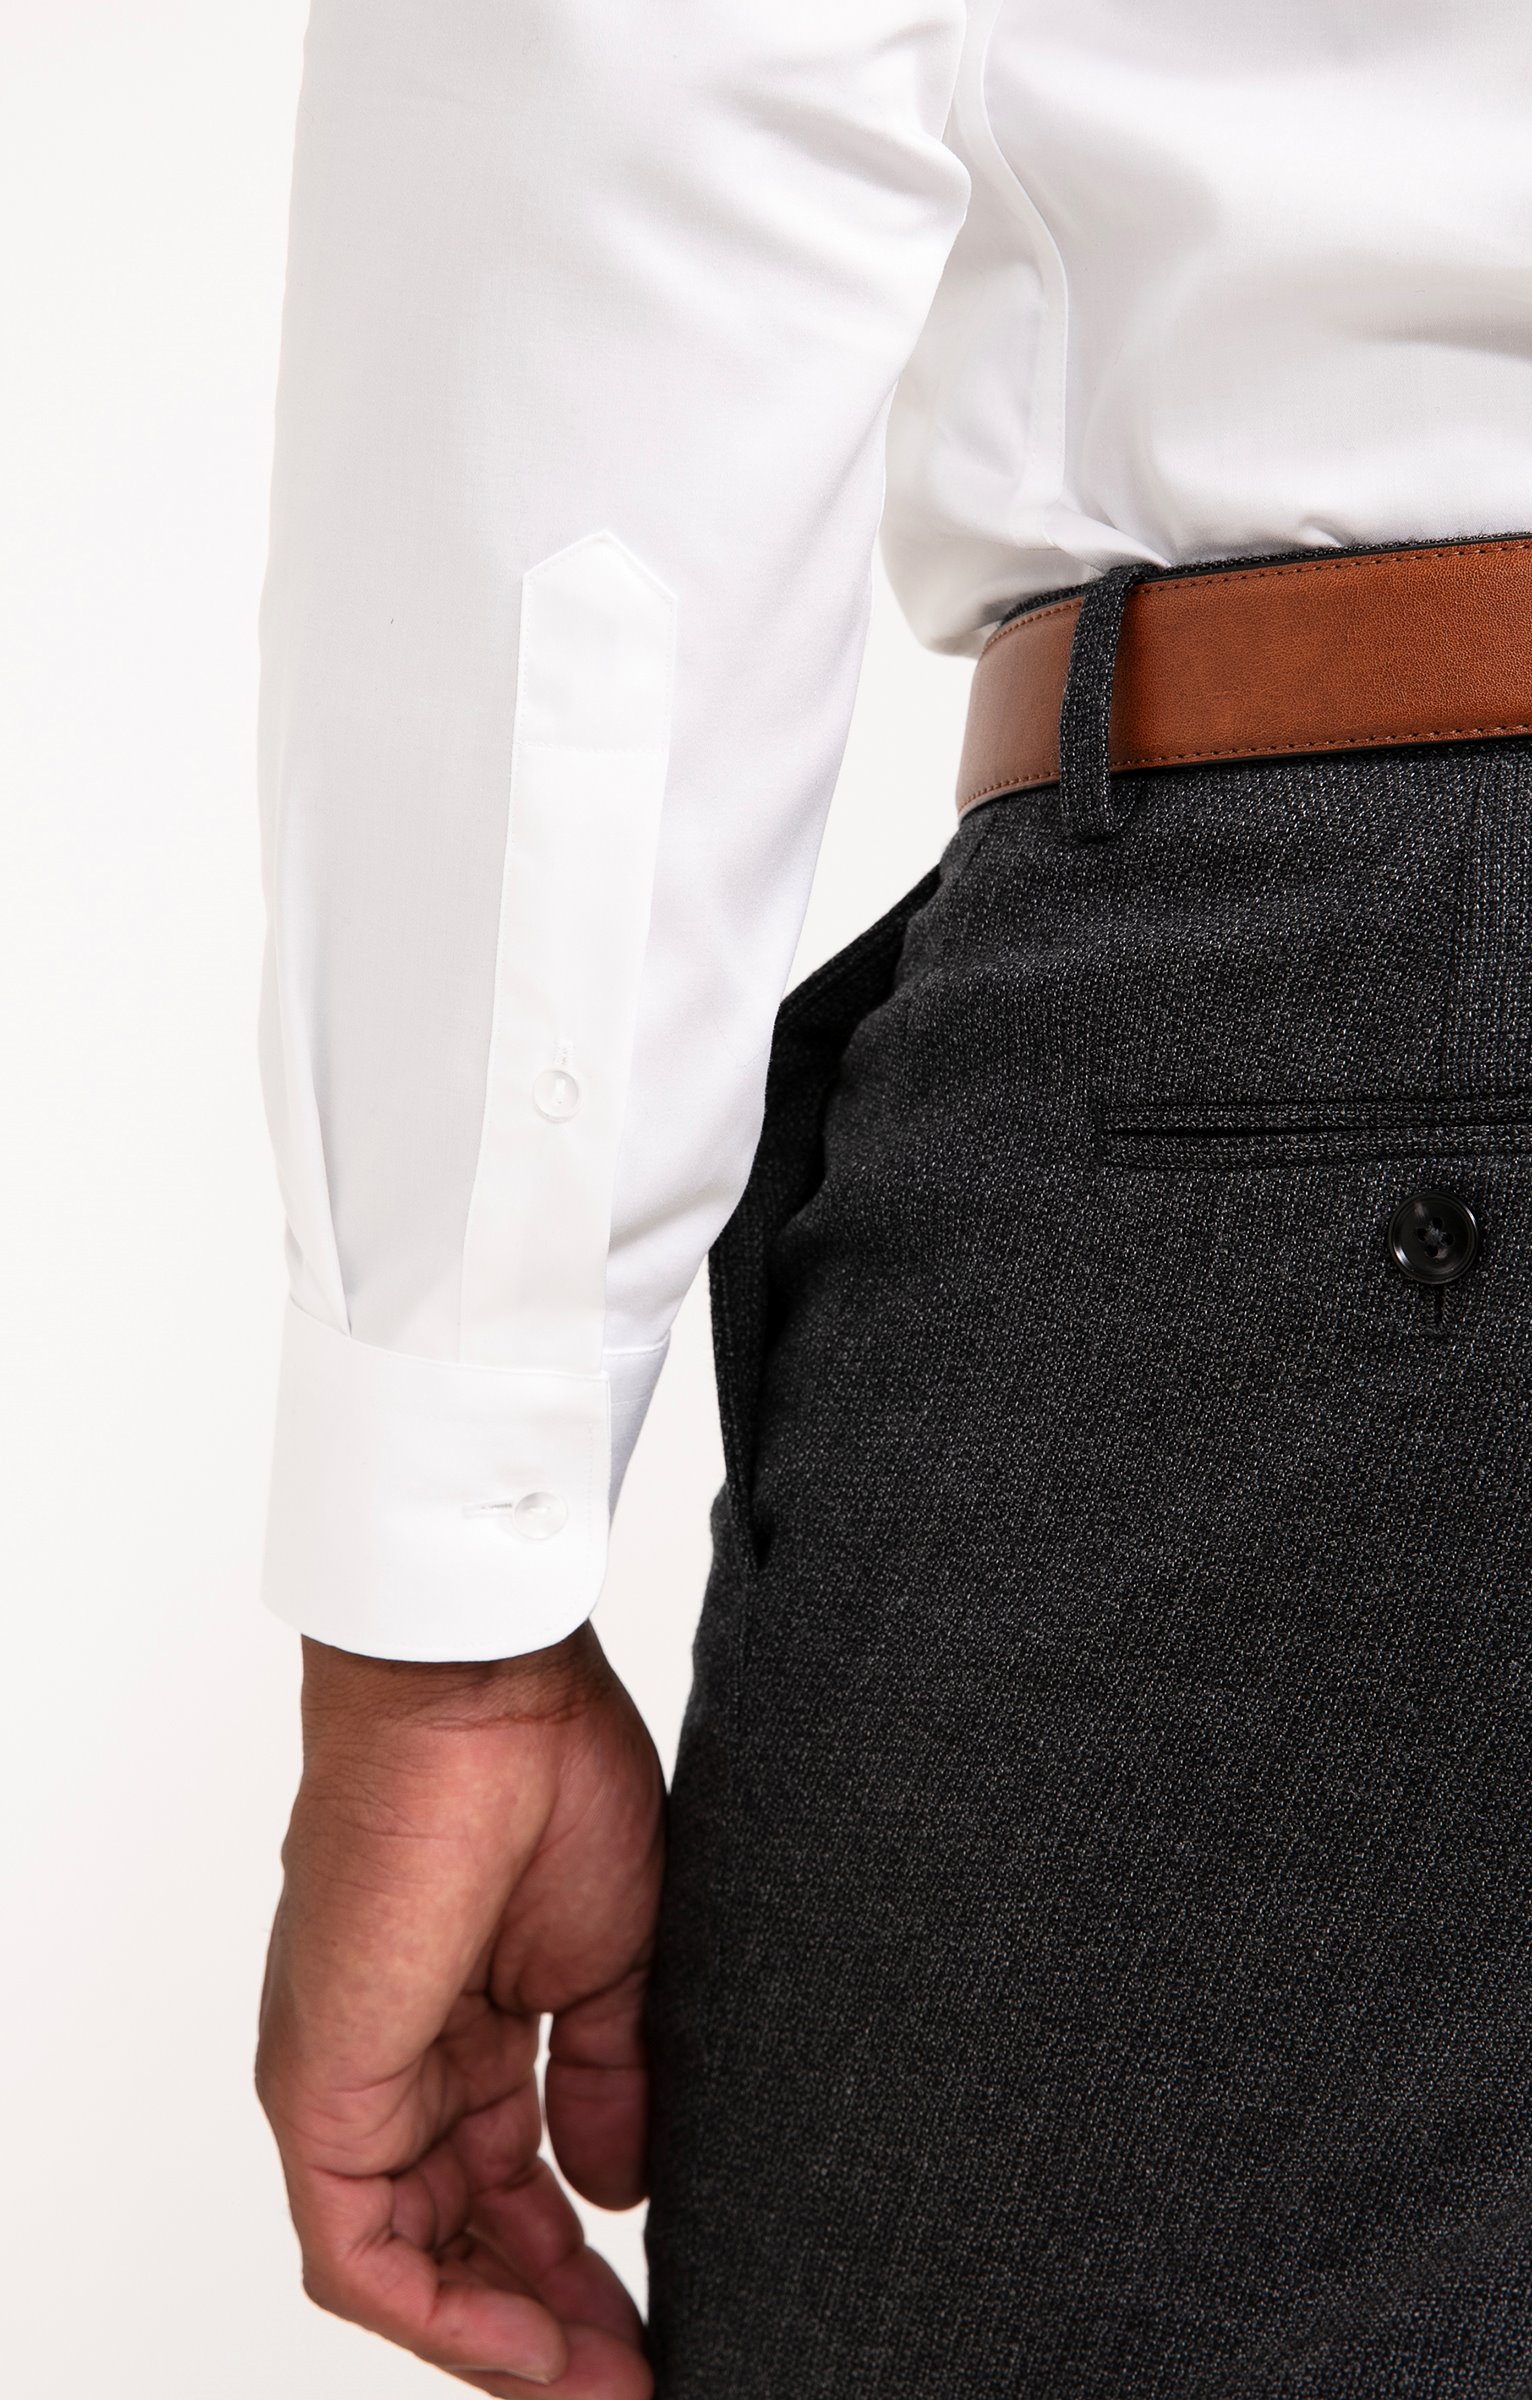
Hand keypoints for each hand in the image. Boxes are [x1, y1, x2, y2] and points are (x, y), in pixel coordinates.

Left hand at [256, 1625, 663, 2397]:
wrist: (487, 1692)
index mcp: (460, 2026)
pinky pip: (357, 2249)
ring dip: (499, 2342)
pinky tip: (531, 2348)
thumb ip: (610, 2079)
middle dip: (544, 2325)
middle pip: (455, 2240)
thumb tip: (618, 2186)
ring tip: (600, 2383)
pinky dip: (441, 2316)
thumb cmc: (549, 1775)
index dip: (573, 2270)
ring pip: (404, 2262)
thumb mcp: (611, 1959)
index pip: (505, 2185)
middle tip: (634, 2378)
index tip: (655, 2322)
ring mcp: (349, 2080)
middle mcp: (394, 2066)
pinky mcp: (320, 2087)